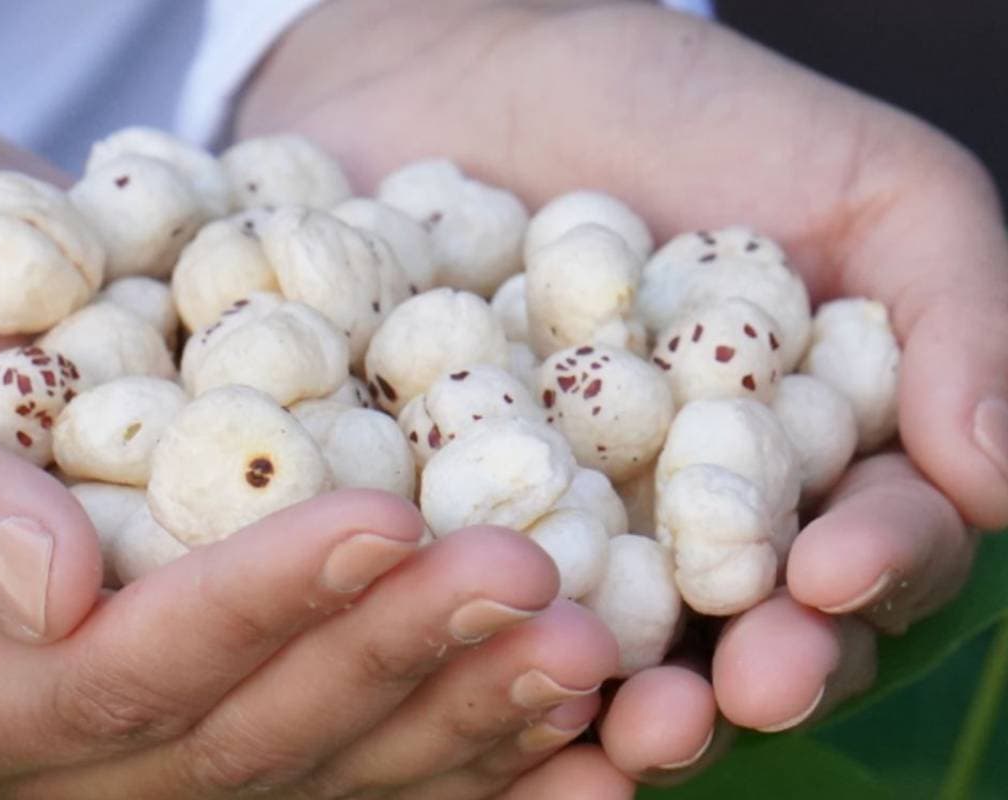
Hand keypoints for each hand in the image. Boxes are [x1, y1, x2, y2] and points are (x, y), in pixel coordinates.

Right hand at [0, 138, 624, 795]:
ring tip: (586, 647)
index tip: (380, 520)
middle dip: (392, 663)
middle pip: (245, 740)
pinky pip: (372, 744)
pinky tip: (585, 717)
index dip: (252, 609)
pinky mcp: (254, 690)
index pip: (118, 679)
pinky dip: (478, 734)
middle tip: (530, 586)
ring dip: (465, 710)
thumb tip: (50, 596)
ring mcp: (171, 733)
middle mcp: (69, 748)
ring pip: (328, 763)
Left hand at [238, 0, 1005, 780]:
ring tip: (621, 722)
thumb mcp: (858, 178)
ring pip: (605, 634)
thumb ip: (952, 311)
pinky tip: (472, 652)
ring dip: (620, 688)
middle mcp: (684, 509)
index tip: (832, 579)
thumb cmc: (676, 108)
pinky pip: (458, 578)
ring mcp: (560, 517)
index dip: (869, 572)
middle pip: (738, 622)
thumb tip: (998, 479)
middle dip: (752, 667)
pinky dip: (471, 620)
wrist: (466, 62)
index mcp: (802, 453)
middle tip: (742, 694)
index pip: (865, 540)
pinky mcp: (438, 505)